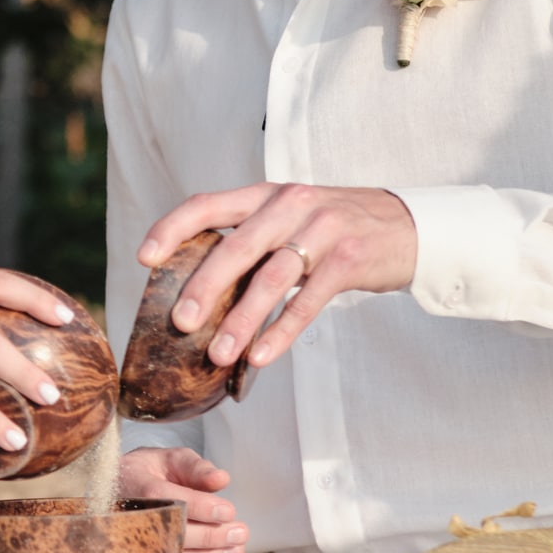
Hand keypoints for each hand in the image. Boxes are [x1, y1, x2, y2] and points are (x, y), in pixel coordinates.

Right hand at [118, 444, 248, 552]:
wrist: (111, 492)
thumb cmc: (145, 473)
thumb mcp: (169, 458)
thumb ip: (196, 467)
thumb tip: (221, 479)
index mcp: (141, 489)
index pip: (174, 503)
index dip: (204, 509)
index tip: (229, 511)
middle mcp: (134, 520)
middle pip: (177, 534)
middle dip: (213, 536)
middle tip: (240, 533)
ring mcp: (134, 545)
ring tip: (235, 550)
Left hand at [140, 185, 416, 369]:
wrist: (407, 226)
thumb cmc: (334, 230)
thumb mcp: (290, 220)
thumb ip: (251, 241)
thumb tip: (198, 292)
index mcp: (266, 195)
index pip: (208, 204)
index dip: (172, 229)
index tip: (144, 258)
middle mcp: (290, 204)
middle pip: (237, 246)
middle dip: (203, 287)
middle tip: (179, 323)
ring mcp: (323, 229)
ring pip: (271, 278)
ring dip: (241, 320)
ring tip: (218, 354)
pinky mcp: (350, 259)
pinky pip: (308, 301)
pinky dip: (281, 331)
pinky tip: (259, 357)